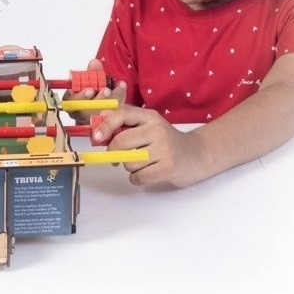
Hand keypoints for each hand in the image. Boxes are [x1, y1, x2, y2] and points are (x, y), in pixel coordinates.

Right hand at [64, 58, 125, 124]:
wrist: (105, 101)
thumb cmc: (93, 90)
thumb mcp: (91, 80)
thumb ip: (92, 72)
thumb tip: (94, 62)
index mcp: (72, 102)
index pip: (71, 101)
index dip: (81, 96)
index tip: (90, 90)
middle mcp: (80, 113)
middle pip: (87, 110)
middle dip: (98, 100)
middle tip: (107, 90)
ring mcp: (94, 119)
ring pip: (102, 113)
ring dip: (111, 99)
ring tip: (119, 87)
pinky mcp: (106, 121)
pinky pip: (114, 112)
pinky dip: (120, 99)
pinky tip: (122, 88)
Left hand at [92, 105, 209, 187]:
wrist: (197, 155)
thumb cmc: (166, 142)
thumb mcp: (149, 125)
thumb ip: (126, 122)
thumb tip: (99, 121)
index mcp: (150, 117)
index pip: (122, 115)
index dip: (105, 126)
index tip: (96, 137)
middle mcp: (157, 130)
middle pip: (121, 142)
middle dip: (114, 153)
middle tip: (117, 156)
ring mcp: (164, 149)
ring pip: (128, 162)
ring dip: (129, 167)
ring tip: (143, 163)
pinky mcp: (168, 167)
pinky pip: (138, 177)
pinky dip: (137, 178)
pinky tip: (148, 172)